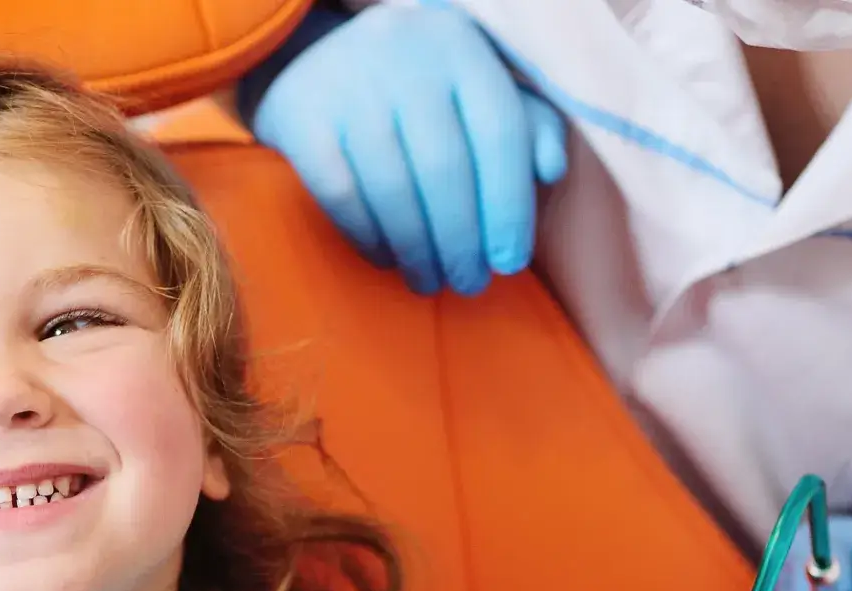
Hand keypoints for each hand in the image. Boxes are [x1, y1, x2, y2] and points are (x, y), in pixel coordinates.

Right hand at [251, 1, 567, 295]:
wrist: (309, 60)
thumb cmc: (414, 89)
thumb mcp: (473, 89)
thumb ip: (525, 125)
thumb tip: (551, 171)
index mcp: (460, 45)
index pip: (499, 132)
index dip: (509, 206)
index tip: (510, 262)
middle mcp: (404, 54)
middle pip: (445, 168)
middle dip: (462, 241)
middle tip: (468, 284)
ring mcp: (348, 85)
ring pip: (393, 189)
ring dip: (417, 251)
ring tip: (429, 282)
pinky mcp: (300, 118)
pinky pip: (342, 196)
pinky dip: (368, 238)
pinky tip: (385, 259)